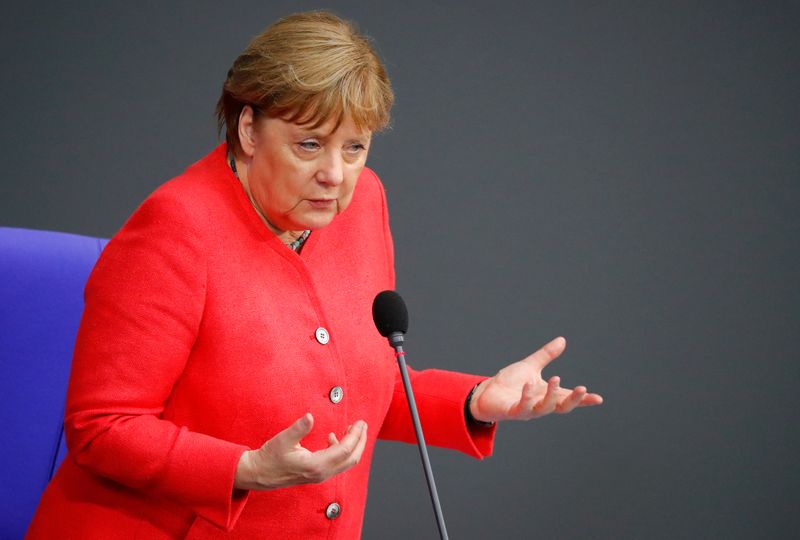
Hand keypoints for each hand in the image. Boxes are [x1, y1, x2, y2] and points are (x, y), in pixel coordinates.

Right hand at [234, 413, 367, 489]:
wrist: (259, 474)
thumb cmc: (269, 458)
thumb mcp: (282, 440)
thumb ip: (298, 428)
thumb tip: (309, 416)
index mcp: (315, 466)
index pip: (344, 450)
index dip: (355, 435)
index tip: (360, 422)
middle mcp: (321, 473)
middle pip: (351, 459)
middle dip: (360, 441)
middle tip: (362, 424)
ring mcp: (320, 475)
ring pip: (346, 462)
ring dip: (352, 445)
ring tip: (352, 428)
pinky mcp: (317, 474)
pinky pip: (337, 463)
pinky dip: (341, 450)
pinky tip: (333, 438)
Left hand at [469, 337, 602, 422]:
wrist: (486, 392)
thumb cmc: (510, 383)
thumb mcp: (530, 366)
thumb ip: (546, 355)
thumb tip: (562, 340)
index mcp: (546, 394)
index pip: (567, 397)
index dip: (583, 400)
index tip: (598, 398)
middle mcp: (539, 404)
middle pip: (561, 406)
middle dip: (574, 400)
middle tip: (582, 389)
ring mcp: (527, 410)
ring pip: (545, 408)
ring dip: (551, 395)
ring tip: (555, 378)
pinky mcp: (513, 411)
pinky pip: (523, 407)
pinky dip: (528, 397)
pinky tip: (529, 384)